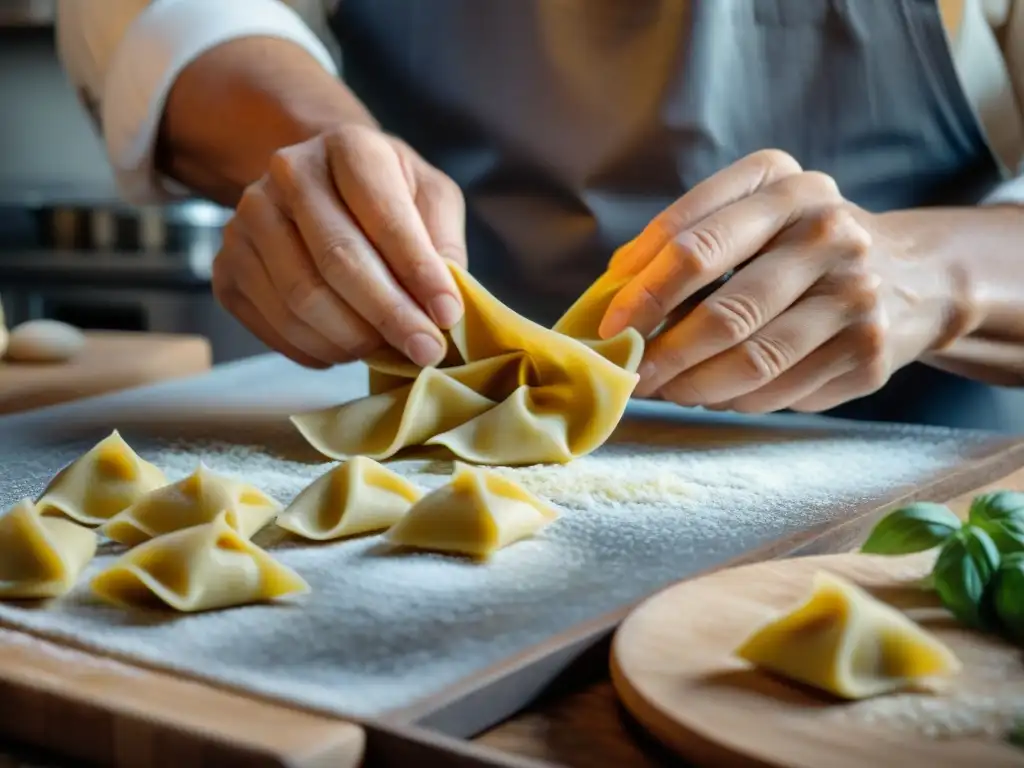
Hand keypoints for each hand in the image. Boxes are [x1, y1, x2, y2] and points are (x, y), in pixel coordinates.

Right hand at [212, 125, 466, 368]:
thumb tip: (445, 306)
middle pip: (337, 260)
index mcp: (348, 147)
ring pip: (302, 299)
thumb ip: (444, 242)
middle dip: (389, 315)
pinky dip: (318, 350)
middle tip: (426, 350)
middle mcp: (288, 173)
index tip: (448, 315)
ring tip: (389, 350)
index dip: (418, 272)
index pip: (384, 216)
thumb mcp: (430, 197)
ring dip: (354, 339)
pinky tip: (348, 349)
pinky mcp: (226, 267)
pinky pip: (274, 325)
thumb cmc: (387, 195)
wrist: (319, 186)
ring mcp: (247, 220)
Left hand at [599, 149, 971, 412]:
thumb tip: (611, 294)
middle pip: (725, 311)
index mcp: (784, 185)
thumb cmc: (800, 244)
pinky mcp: (868, 352)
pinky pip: (779, 391)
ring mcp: (856, 294)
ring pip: (752, 361)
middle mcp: (828, 231)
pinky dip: (735, 399)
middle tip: (629, 373)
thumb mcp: (751, 215)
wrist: (913, 274)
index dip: (643, 291)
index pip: (696, 242)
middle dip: (663, 352)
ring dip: (692, 385)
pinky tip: (714, 392)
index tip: (608, 327)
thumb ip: (684, 241)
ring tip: (663, 388)